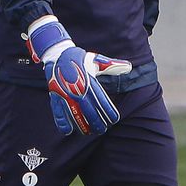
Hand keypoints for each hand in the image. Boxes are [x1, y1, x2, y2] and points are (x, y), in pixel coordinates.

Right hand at [23, 17, 131, 135]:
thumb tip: (129, 67)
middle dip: (97, 123)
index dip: (109, 112)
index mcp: (89, 81)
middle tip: (102, 130)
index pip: (102, 101)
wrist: (57, 53)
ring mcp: (65, 93)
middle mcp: (77, 89)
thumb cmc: (80, 59)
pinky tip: (68, 131)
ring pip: (75, 114)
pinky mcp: (55, 95)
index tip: (114, 119)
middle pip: (89, 111)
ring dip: (82, 125)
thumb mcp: (97, 60)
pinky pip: (58, 112)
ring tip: (88, 132)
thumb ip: (112, 66)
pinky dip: (62, 122)